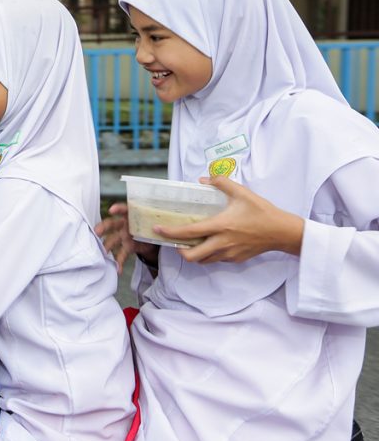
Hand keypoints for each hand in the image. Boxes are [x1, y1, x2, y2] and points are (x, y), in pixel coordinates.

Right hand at [95, 202, 158, 272]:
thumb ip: (159, 222)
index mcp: (132, 215)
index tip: (111, 210)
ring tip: (103, 253)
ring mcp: (124, 236)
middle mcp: (125, 225)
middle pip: (112, 224)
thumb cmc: (153, 225)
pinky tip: (118, 269)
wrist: (155, 238)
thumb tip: (163, 226)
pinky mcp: (127, 247)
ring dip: (107, 246)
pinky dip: (119, 262)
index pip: (124, 209)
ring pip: (113, 240)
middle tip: (96, 232)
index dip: (118, 208)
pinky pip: (121, 254)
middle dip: (103, 227)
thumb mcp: (157, 221)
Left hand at [155, 176, 304, 263]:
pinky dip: (208, 255)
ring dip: (193, 254)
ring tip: (190, 243)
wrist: (282, 231)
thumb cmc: (262, 211)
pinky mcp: (235, 259)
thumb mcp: (242, 192)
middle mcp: (222, 243)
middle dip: (179, 251)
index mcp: (221, 225)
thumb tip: (203, 180)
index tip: (157, 230)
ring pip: (203, 261)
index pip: (189, 232)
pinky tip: (209, 244)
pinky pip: (215, 260)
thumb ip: (220, 183)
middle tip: (175, 242)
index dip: (171, 232)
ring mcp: (229, 253)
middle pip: (192, 256)